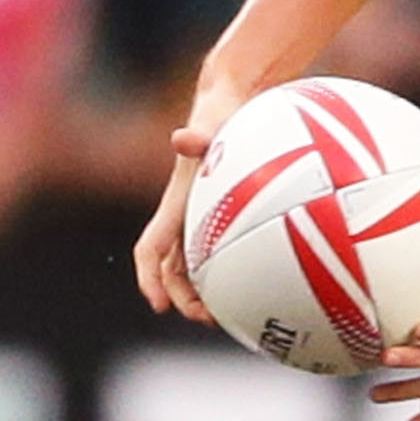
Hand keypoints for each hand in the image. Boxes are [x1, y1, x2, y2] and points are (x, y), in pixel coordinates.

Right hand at [131, 80, 248, 320]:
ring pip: (198, 268)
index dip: (149, 278)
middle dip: (183, 298)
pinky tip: (270, 286)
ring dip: (209, 294)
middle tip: (207, 318)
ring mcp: (205, 219)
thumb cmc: (220, 113)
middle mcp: (185, 217)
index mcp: (175, 203)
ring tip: (234, 315)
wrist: (232, 102)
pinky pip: (227, 252)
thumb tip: (180, 138)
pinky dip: (238, 273)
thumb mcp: (211, 123)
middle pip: (173, 270)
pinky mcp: (226, 217)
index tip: (158, 305)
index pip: (151, 248)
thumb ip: (198, 135)